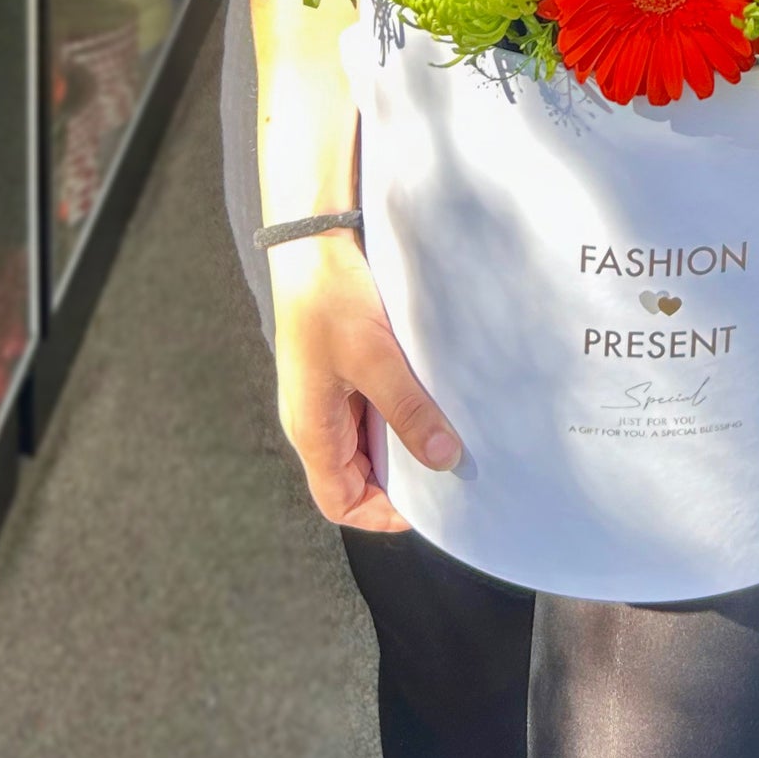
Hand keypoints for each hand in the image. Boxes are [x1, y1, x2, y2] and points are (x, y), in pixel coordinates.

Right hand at [268, 232, 460, 533]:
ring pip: (367, 441)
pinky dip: (398, 411)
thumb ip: (408, 410)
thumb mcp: (374, 358)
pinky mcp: (341, 369)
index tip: (426, 507)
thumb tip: (444, 458)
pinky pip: (370, 408)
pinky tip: (428, 396)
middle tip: (447, 467)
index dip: (380, 515)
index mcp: (311, 429)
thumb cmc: (329, 299)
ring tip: (444, 432)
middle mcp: (316, 419)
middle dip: (399, 479)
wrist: (313, 241)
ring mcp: (327, 394)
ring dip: (402, 441)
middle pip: (356, 475)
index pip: (339, 501)